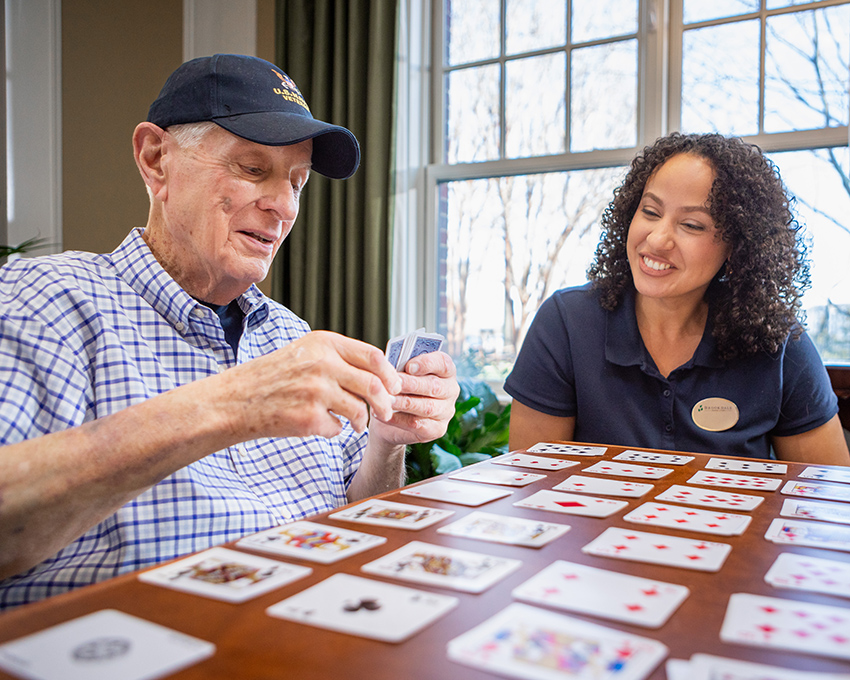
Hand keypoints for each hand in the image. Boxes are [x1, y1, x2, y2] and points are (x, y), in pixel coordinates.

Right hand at [220, 331, 401, 439]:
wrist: (236, 400)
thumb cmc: (274, 377)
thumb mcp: (306, 353)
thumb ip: (339, 359)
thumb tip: (380, 375)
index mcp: (324, 343)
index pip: (373, 357)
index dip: (389, 375)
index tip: (394, 387)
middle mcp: (322, 363)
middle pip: (373, 385)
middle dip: (385, 403)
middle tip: (385, 412)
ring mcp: (316, 391)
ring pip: (359, 409)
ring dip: (361, 421)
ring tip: (354, 424)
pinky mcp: (309, 417)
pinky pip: (338, 427)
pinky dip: (333, 430)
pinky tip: (317, 424)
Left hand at [368, 351, 458, 446]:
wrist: (389, 416)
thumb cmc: (398, 388)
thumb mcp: (400, 373)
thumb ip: (401, 368)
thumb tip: (392, 366)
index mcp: (446, 371)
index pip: (443, 363)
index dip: (427, 364)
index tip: (409, 366)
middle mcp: (450, 390)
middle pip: (434, 386)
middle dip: (411, 384)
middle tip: (393, 383)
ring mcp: (446, 411)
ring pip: (427, 407)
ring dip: (405, 403)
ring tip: (387, 400)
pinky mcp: (437, 430)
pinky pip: (419, 425)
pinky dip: (400, 420)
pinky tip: (386, 414)